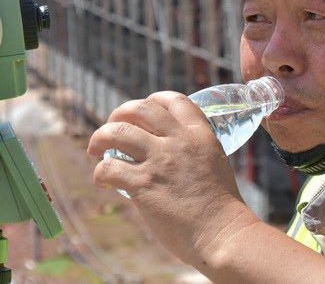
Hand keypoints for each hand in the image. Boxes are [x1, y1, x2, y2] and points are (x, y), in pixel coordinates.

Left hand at [87, 91, 246, 263]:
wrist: (221, 232)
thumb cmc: (221, 205)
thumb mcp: (215, 162)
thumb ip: (195, 151)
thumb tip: (170, 151)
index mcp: (200, 134)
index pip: (174, 100)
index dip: (154, 99)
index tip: (144, 109)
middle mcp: (180, 140)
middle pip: (141, 108)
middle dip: (120, 113)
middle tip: (113, 126)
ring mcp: (160, 160)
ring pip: (117, 132)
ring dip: (100, 137)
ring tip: (96, 149)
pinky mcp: (143, 184)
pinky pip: (109, 168)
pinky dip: (100, 173)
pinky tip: (103, 182)